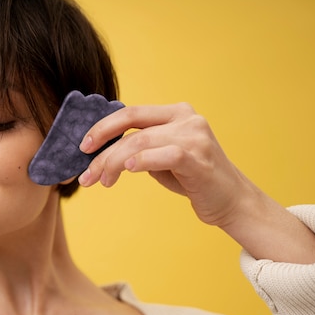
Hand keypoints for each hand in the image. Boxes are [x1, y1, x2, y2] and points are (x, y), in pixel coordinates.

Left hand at [77, 102, 252, 227]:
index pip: (130, 113)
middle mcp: (186, 118)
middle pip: (132, 125)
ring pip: (141, 141)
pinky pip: (165, 154)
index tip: (83, 147)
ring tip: (102, 181)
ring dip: (113, 163)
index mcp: (175, 113)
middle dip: (102, 148)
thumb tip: (99, 151)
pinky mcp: (200, 158)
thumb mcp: (161, 157)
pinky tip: (128, 170)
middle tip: (85, 172)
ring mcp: (195, 136)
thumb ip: (139, 147)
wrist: (231, 201)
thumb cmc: (192, 179)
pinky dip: (143, 161)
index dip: (103, 127)